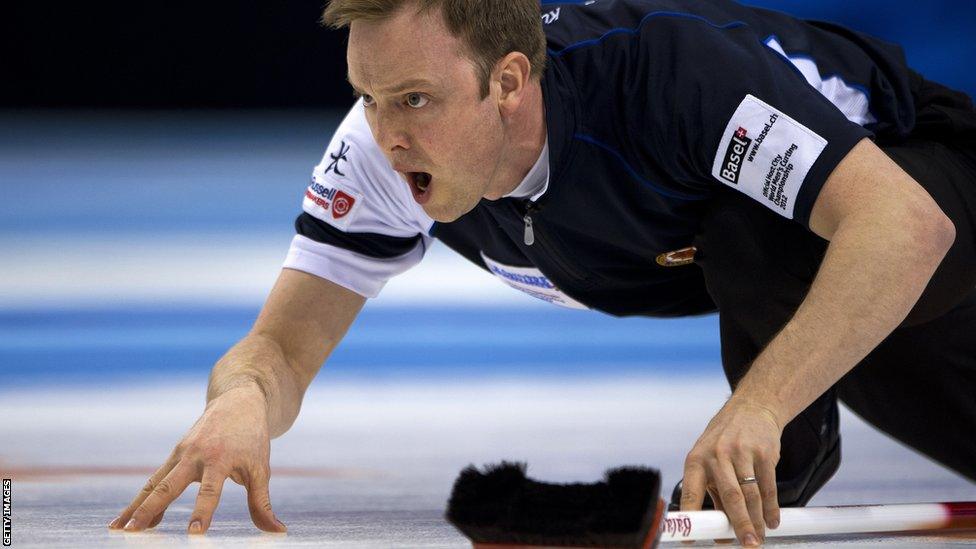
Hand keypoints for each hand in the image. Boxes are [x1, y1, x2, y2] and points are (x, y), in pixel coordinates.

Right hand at [108, 386, 286, 534]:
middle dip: (150, 509)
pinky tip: (132, 520)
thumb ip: (262, 502)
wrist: (238, 402)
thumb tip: (278, 532)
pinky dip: (143, 498)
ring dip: (135, 506)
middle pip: (169, 485)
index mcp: (221, 458)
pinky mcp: (175, 454)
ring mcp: (181, 453)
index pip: (211, 491)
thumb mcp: (260, 468)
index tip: (194, 533)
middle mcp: (196, 455)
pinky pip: (155, 479)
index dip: (202, 512)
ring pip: (154, 482)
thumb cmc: (252, 438)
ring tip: (117, 529)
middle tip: (134, 532)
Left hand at [680, 399, 781, 545]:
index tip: (692, 541)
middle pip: (730, 497)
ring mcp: (741, 453)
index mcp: (696, 461)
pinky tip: (772, 520)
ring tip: (759, 538)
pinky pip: (768, 486)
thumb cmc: (724, 442)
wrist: (751, 409)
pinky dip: (771, 507)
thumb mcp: (710, 463)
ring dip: (757, 520)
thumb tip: (720, 532)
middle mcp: (716, 456)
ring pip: (751, 494)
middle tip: (746, 545)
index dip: (691, 519)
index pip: (690, 494)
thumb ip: (715, 495)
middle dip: (739, 525)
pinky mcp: (763, 453)